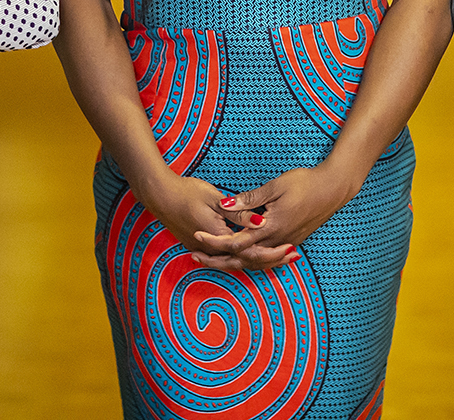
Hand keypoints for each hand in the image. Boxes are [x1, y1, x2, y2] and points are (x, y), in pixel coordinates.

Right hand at [130, 170, 285, 270]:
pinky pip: (229, 257)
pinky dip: (246, 256)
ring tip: (282, 256)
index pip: (252, 252)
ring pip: (239, 261)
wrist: (159, 196)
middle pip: (248, 262)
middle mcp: (214, 250)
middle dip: (272, 260)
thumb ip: (240, 212)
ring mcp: (207, 251)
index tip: (292, 247)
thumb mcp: (214, 198)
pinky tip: (257, 251)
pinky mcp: (203, 247)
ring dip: (261, 259)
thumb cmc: (186, 192)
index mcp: (220, 237)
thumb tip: (261, 220)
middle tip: (293, 255)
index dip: (273, 251)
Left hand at [190, 165, 361, 270]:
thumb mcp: (275, 187)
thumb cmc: (306, 183)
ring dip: (232, 261)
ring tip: (212, 257)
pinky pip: (266, 257)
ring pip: (255, 261)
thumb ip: (249, 199)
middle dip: (218, 259)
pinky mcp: (292, 240)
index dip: (215, 241)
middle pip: (242, 259)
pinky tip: (240, 254)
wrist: (334, 189)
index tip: (197, 236)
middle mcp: (277, 241)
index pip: (236, 243)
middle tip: (196, 256)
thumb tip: (224, 204)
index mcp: (271, 228)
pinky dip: (250, 258)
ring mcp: (286, 243)